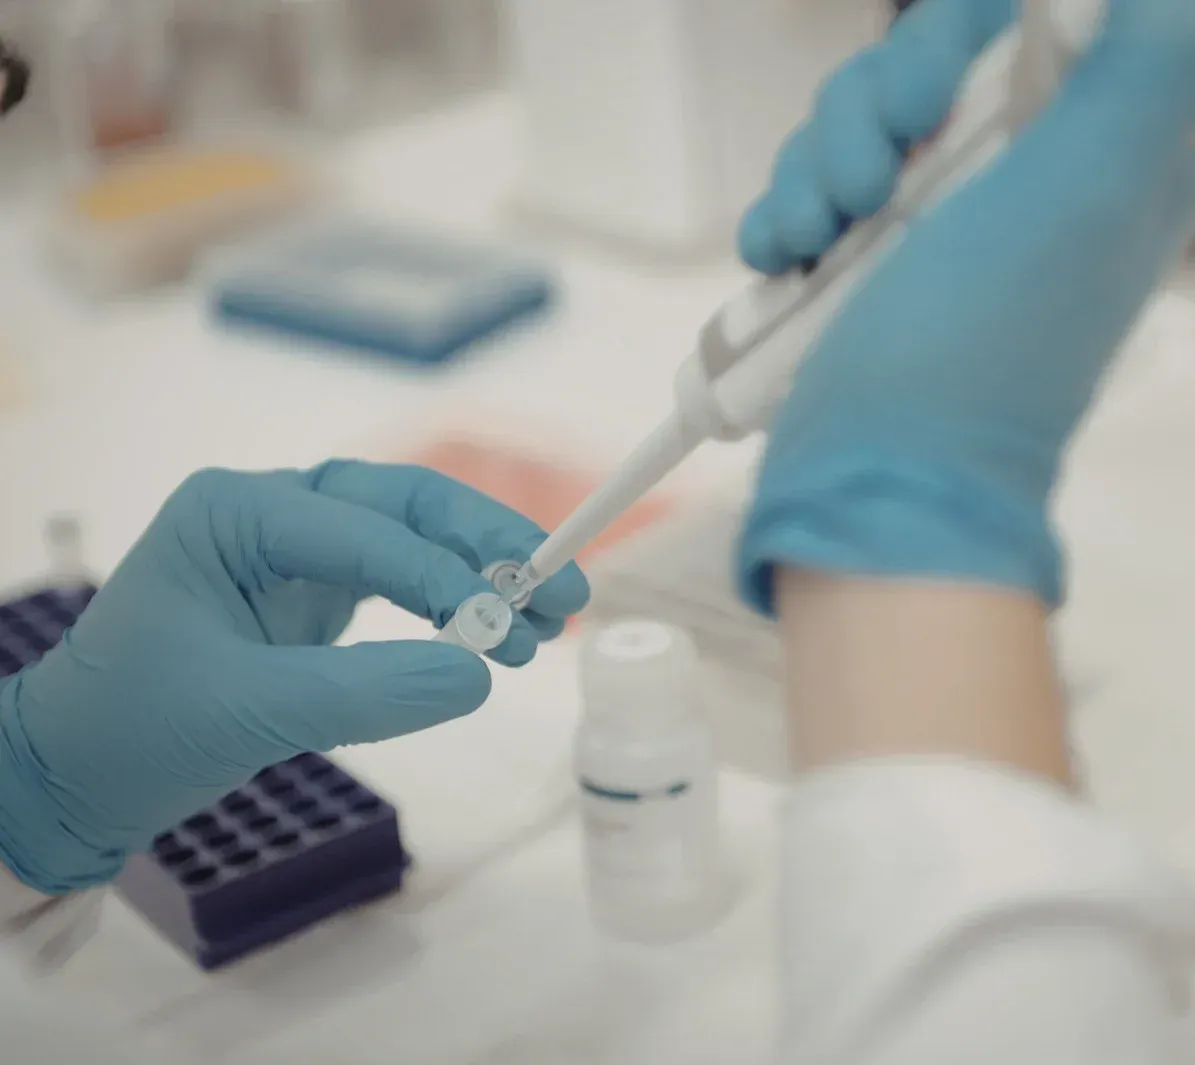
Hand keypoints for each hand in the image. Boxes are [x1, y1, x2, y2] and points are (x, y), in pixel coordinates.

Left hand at [0, 461, 587, 892]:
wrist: (70, 777)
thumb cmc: (133, 732)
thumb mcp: (247, 713)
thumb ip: (365, 693)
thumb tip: (481, 677)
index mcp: (237, 511)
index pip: (366, 527)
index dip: (445, 572)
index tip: (509, 624)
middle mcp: (270, 511)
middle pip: (405, 504)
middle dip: (489, 546)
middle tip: (567, 591)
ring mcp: (292, 549)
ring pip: (411, 536)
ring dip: (483, 573)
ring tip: (549, 623)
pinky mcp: (309, 594)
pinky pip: (397, 581)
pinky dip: (450, 604)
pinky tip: (494, 635)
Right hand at [736, 0, 1194, 609]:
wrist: (879, 489)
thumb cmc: (976, 359)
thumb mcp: (1087, 190)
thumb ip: (1152, 57)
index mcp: (1105, 151)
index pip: (1040, 16)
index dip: (963, 31)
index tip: (927, 101)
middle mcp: (1033, 180)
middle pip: (938, 58)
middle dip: (876, 108)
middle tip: (869, 184)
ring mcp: (946, 226)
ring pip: (865, 118)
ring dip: (820, 165)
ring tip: (818, 240)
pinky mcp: (874, 265)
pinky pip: (819, 184)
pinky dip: (789, 211)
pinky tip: (784, 258)